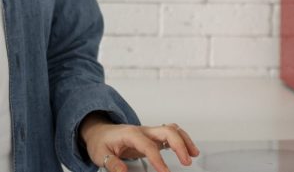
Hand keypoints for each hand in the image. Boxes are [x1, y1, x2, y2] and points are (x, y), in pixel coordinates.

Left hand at [81, 115, 199, 171]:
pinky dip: (182, 139)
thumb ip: (112, 164)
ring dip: (185, 140)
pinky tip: (188, 150)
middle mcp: (143, 130)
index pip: (148, 146)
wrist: (99, 132)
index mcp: (130, 134)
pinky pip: (171, 133)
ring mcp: (149, 132)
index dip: (158, 159)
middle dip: (179, 145)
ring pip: (172, 130)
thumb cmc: (101, 142)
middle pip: (166, 131)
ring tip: (193, 154)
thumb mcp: (100, 154)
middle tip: (186, 162)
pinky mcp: (152, 136)